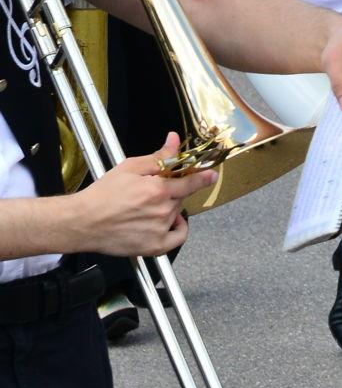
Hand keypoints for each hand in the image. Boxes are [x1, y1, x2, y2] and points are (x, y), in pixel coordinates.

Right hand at [75, 135, 207, 258]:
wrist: (83, 222)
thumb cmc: (102, 195)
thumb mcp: (130, 167)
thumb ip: (158, 156)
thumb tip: (174, 140)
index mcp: (159, 190)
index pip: (191, 182)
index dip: (203, 176)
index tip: (212, 174)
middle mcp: (163, 211)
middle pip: (180, 196)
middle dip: (172, 191)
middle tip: (151, 191)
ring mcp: (160, 230)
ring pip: (176, 214)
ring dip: (168, 208)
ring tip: (145, 207)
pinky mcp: (154, 247)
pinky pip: (177, 238)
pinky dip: (177, 229)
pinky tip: (169, 223)